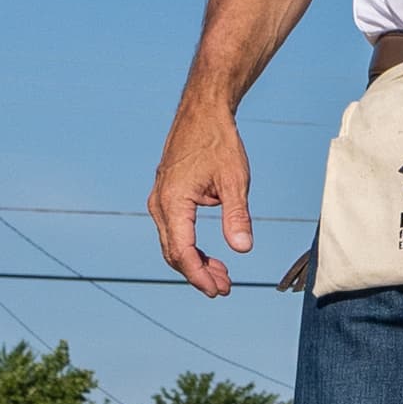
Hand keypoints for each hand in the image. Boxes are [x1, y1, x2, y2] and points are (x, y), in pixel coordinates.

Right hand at [149, 95, 254, 296]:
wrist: (202, 112)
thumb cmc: (219, 142)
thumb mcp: (235, 181)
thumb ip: (237, 216)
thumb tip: (243, 249)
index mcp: (173, 201)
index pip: (182, 251)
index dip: (199, 275)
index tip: (218, 291)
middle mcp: (160, 203)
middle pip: (174, 252)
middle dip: (198, 274)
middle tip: (225, 289)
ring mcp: (160, 199)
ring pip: (172, 243)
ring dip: (195, 263)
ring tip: (223, 276)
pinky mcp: (166, 196)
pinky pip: (174, 230)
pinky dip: (191, 247)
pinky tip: (212, 256)